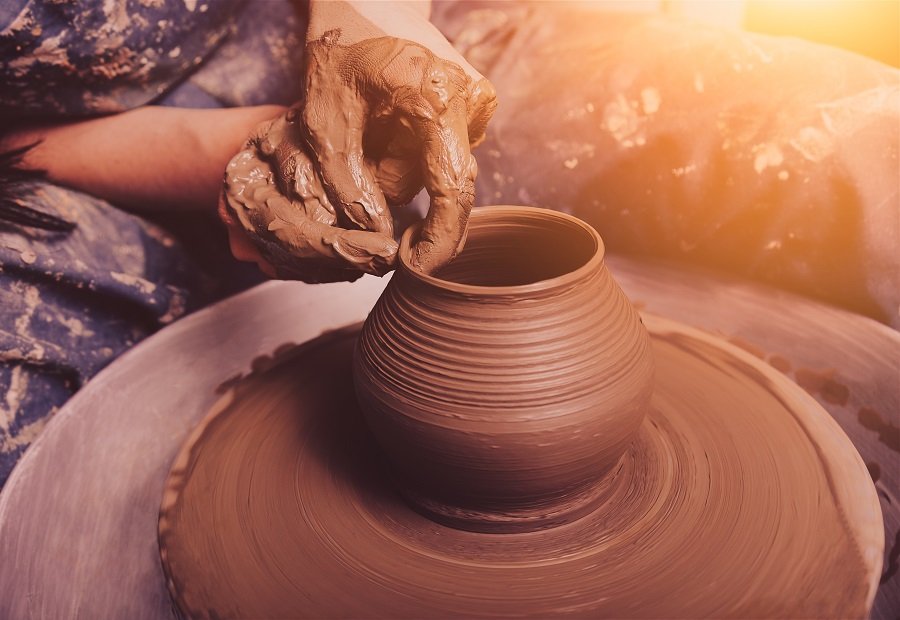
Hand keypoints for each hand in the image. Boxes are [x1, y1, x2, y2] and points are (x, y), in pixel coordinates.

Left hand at [220, 2, 496, 281]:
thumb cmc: (340, 46)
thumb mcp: (326, 118)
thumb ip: (348, 183)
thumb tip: (377, 237)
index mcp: (439, 98)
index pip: (452, 189)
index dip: (440, 238)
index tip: (422, 269)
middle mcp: (473, 101)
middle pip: (432, 181)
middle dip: (388, 180)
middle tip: (353, 147)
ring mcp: (478, 103)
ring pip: (430, 170)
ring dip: (392, 163)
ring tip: (367, 122)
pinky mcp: (473, 107)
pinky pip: (435, 152)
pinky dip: (405, 150)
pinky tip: (387, 119)